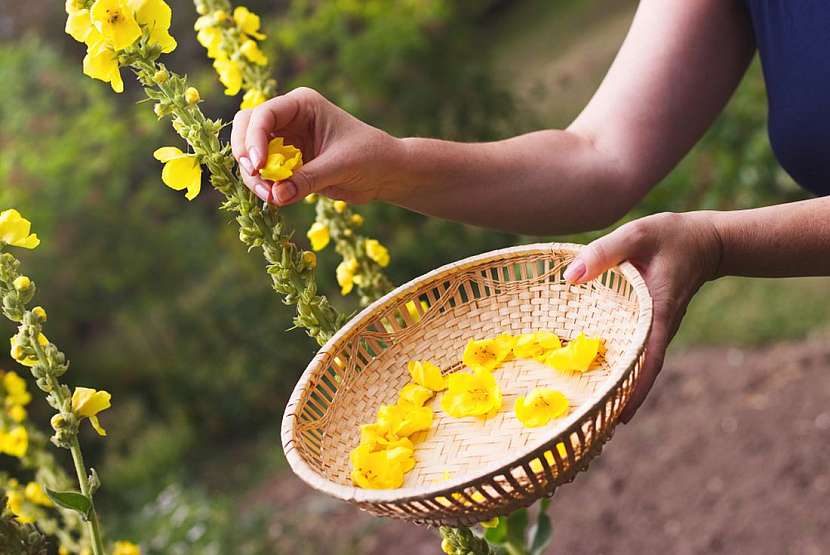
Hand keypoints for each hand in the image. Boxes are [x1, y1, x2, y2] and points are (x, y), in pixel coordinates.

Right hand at [231, 87, 404, 204]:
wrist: (387, 173)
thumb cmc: (371, 157)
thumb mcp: (341, 165)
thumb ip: (308, 179)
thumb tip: (276, 195)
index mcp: (302, 104)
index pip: (263, 115)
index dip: (254, 139)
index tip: (258, 167)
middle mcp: (288, 118)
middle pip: (246, 128)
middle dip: (246, 155)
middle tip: (258, 181)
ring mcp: (285, 140)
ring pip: (250, 152)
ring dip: (253, 175)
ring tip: (271, 196)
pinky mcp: (287, 163)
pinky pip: (263, 172)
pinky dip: (263, 185)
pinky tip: (275, 198)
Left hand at [562, 211, 722, 421]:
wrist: (704, 240)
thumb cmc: (670, 236)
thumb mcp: (637, 235)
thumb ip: (604, 252)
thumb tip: (569, 277)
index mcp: (658, 311)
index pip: (650, 357)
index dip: (637, 388)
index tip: (622, 416)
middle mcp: (659, 327)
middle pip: (642, 371)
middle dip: (621, 398)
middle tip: (593, 428)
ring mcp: (655, 328)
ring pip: (639, 364)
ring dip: (619, 386)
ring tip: (590, 413)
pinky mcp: (650, 324)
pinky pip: (635, 350)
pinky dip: (620, 366)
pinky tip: (597, 377)